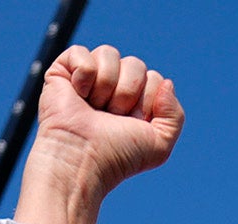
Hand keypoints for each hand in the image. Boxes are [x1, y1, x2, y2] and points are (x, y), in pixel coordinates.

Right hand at [15, 44, 183, 223]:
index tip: (130, 123)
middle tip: (111, 116)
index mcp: (135, 103)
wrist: (82, 158)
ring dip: (106, 85)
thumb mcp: (159, 144)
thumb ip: (175, 115)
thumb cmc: (117, 156)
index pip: (154, 79)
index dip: (147, 100)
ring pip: (109, 53)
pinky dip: (84, 74)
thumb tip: (166, 82)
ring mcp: (88, 78)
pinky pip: (81, 52)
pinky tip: (77, 94)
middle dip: (126, 93)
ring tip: (93, 107)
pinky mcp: (63, 72)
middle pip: (135, 64)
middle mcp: (112, 88)